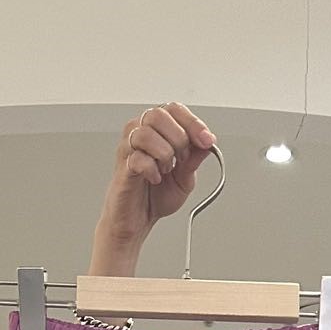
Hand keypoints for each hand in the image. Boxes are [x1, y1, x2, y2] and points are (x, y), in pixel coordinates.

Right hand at [89, 103, 217, 276]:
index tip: (207, 140)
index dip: (193, 122)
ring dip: (164, 153)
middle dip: (178, 138)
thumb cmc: (155, 196)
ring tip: (166, 169)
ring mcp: (128, 149)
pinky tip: (155, 179)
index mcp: (157, 130)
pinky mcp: (122, 167)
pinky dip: (152, 170)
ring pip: (145, 133)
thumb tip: (208, 143)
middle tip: (182, 159)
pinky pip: (137, 158)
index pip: (174, 109)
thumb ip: (195, 159)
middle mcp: (140, 133)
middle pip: (158, 115)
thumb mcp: (185, 178)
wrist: (138, 220)